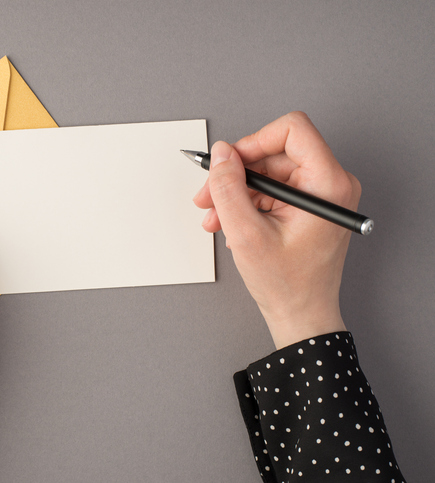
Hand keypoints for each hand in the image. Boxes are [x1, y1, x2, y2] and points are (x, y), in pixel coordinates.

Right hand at [194, 112, 360, 348]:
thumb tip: (222, 154)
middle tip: (208, 196)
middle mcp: (330, 184)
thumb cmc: (288, 284)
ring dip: (235, 193)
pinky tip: (229, 224)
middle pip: (274, 153)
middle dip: (236, 174)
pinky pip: (271, 190)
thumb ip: (228, 188)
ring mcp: (319, 195)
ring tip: (214, 217)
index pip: (292, 129)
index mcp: (328, 184)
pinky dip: (246, 204)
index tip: (230, 163)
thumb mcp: (246, 233)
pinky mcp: (308, 206)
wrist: (301, 316)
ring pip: (267, 173)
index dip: (254, 141)